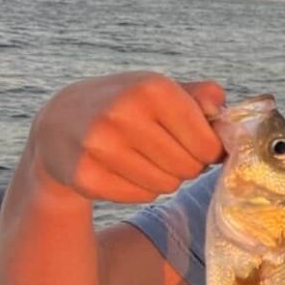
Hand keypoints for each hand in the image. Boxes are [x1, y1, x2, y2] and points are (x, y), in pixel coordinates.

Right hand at [31, 71, 224, 202]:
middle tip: (172, 153)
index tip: (200, 145)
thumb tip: (222, 113)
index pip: (207, 144)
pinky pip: (143, 196)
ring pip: (168, 185)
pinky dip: (143, 187)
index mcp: (151, 89)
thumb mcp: (162, 89)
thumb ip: (202, 96)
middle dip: (189, 164)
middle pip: (189, 167)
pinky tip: (127, 169)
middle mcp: (123, 114)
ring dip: (167, 177)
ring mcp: (101, 147)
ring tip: (149, 158)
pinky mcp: (87, 177)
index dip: (211, 150)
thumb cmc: (129, 105)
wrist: (62, 122)